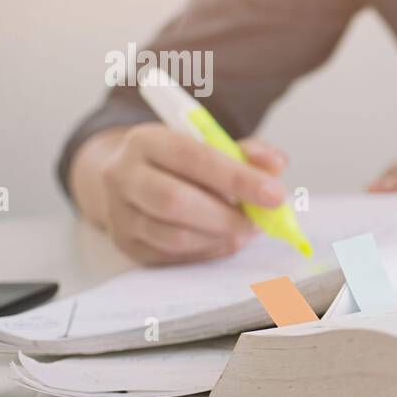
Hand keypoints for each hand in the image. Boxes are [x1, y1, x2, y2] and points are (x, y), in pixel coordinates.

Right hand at [73, 124, 289, 264]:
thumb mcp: (212, 145)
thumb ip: (247, 153)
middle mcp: (123, 175)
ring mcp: (119, 213)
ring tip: (245, 230)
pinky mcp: (127, 244)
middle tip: (259, 222)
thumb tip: (277, 164)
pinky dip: (208, 251)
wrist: (133, 179)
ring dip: (220, 237)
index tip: (275, 195)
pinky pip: (174, 256)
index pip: (192, 157)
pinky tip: (224, 239)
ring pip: (175, 236)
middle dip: (227, 216)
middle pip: (175, 201)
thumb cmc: (182, 163)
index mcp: (146, 140)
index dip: (237, 178)